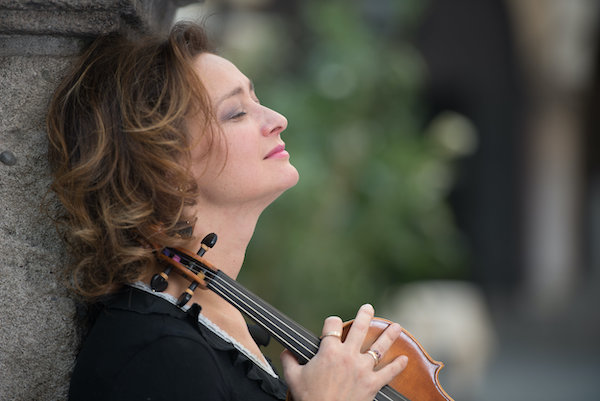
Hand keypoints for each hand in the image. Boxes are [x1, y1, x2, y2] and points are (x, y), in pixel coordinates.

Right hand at [280, 304, 407, 400]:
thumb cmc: (309, 398)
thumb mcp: (293, 378)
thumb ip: (288, 361)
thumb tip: (285, 351)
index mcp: (329, 351)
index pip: (332, 326)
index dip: (331, 322)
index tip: (332, 323)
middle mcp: (348, 356)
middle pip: (359, 329)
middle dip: (365, 315)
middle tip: (368, 307)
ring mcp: (362, 369)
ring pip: (379, 347)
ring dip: (388, 335)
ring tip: (396, 326)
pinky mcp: (372, 384)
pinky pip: (388, 373)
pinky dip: (398, 366)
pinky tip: (405, 359)